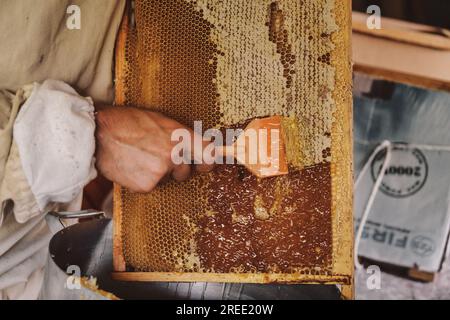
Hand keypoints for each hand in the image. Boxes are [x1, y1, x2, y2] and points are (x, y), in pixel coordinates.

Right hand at [95, 106, 212, 192]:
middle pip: (185, 171)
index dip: (209, 162)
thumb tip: (192, 148)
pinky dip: (142, 180)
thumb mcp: (160, 121)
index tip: (205, 165)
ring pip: (166, 179)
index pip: (209, 153)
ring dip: (156, 173)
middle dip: (174, 167)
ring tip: (138, 157)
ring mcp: (161, 172)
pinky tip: (131, 166)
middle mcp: (175, 155)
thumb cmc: (127, 122)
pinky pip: (150, 186)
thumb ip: (178, 135)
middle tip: (154, 155)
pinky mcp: (147, 185)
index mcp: (181, 136)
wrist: (100, 133)